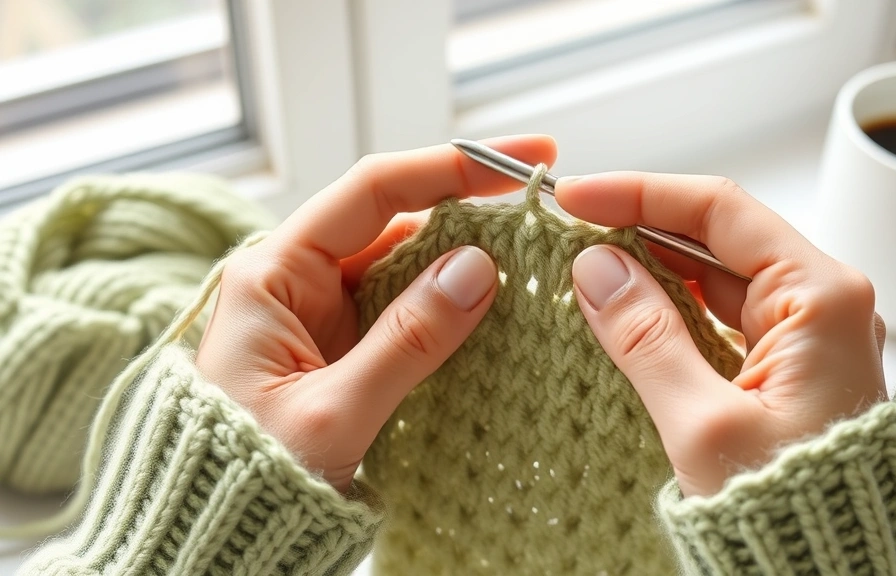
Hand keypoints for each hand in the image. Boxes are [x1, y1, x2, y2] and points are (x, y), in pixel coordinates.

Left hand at [196, 135, 557, 491]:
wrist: (225, 530)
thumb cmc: (250, 473)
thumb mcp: (333, 412)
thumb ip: (407, 340)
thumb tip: (477, 268)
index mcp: (275, 273)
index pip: (373, 191)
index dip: (451, 166)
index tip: (522, 159)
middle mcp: (299, 278)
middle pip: (398, 219)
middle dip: (469, 212)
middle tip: (541, 214)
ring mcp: (326, 310)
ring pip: (409, 263)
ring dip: (465, 262)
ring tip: (530, 263)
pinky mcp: (347, 342)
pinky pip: (408, 306)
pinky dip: (451, 305)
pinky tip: (496, 308)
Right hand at [556, 174, 886, 496]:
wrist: (834, 573)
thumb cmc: (791, 512)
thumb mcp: (702, 423)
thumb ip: (645, 336)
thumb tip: (596, 268)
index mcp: (821, 298)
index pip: (720, 212)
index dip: (641, 194)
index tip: (576, 197)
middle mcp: (821, 304)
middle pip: (717, 237)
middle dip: (640, 227)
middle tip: (569, 230)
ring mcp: (804, 335)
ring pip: (714, 277)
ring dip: (650, 268)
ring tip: (583, 266)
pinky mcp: (784, 366)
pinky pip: (719, 317)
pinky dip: (669, 308)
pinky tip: (623, 308)